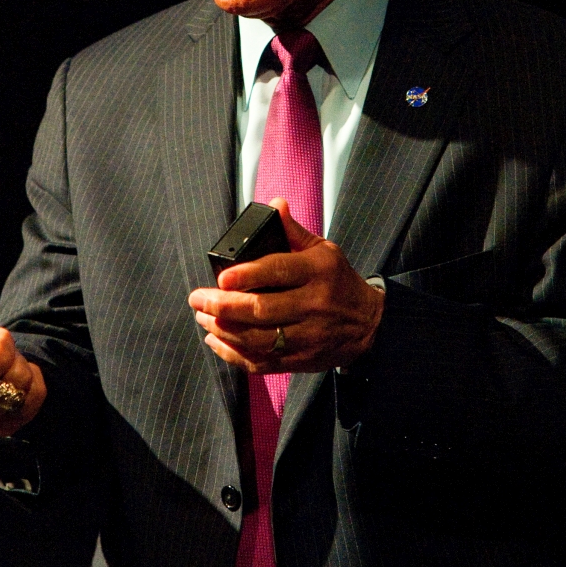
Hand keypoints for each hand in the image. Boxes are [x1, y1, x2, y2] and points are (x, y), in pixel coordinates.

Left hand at [187, 200, 383, 372]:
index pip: (279, 271)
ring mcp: (307, 336)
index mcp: (317, 272)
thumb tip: (274, 204)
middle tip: (197, 299)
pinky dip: (234, 354)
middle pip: (262, 310)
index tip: (221, 277)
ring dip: (224, 329)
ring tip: (202, 317)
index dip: (248, 275)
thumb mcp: (324, 251)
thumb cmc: (337, 281)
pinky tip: (215, 340)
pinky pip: (262, 362)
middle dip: (224, 306)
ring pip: (258, 339)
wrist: (368, 325)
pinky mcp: (300, 359)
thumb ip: (294, 232)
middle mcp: (312, 305)